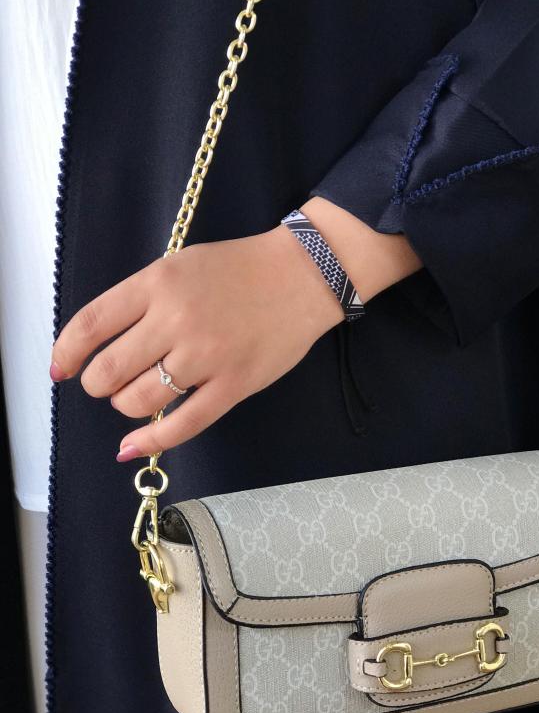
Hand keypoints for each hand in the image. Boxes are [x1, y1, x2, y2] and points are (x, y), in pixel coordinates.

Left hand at [49, 198, 421, 460]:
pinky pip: (181, 425)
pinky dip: (149, 442)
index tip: (61, 368)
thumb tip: (97, 345)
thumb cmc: (239, 269)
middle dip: (98, 384)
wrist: (303, 275)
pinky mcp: (233, 385)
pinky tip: (131, 447)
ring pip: (137, 401)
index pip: (91, 325)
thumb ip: (140, 300)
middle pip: (108, 371)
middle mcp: (176, 319)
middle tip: (109, 382)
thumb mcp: (179, 265)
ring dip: (125, 406)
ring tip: (136, 397)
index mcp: (158, 283)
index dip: (66, 353)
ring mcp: (206, 355)